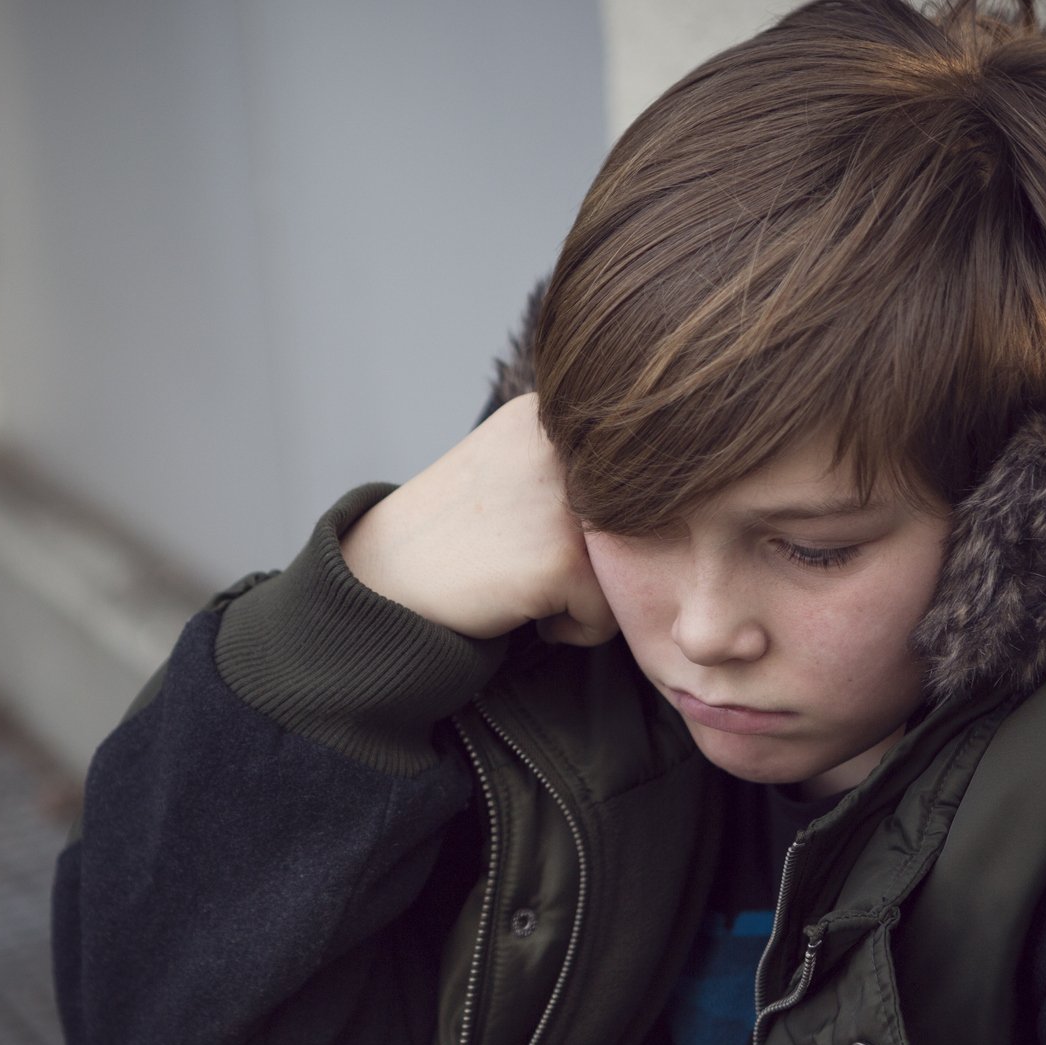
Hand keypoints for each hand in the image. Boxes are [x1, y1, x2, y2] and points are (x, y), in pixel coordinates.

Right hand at [339, 393, 617, 645]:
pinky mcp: (564, 558)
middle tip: (526, 563)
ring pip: (626, 574)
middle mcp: (564, 446)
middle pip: (635, 529)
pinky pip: (606, 616)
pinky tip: (516, 606)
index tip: (534, 534)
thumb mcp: (508, 467)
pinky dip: (570, 629)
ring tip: (522, 583)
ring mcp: (567, 501)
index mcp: (551, 415)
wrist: (377, 581)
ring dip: (586, 596)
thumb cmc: (448, 536)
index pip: (628, 484)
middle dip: (594, 562)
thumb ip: (572, 466)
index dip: (592, 526)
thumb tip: (668, 494)